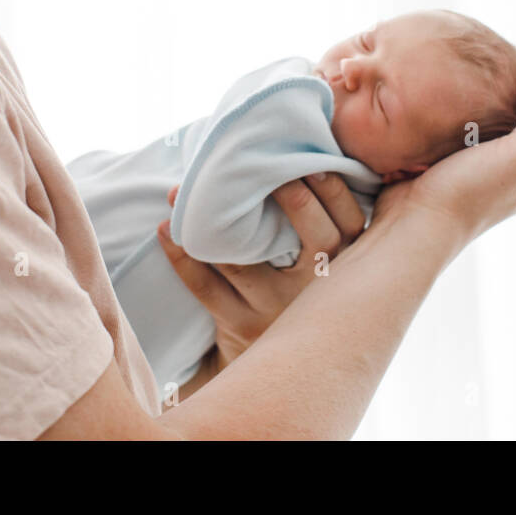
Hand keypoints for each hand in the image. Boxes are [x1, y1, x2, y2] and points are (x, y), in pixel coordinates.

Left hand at [155, 171, 366, 374]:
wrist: (277, 368)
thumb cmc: (297, 291)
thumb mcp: (326, 264)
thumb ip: (325, 217)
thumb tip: (309, 146)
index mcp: (346, 266)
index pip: (349, 221)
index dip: (332, 188)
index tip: (308, 159)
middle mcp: (318, 290)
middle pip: (315, 238)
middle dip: (290, 199)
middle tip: (256, 166)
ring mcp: (278, 311)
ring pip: (245, 260)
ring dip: (209, 222)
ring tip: (181, 192)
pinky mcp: (241, 328)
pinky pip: (207, 289)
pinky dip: (182, 258)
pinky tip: (165, 231)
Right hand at [374, 75, 515, 243]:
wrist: (410, 225)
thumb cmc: (467, 193)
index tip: (509, 70)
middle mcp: (511, 176)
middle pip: (515, 120)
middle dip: (502, 97)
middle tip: (483, 75)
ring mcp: (477, 173)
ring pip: (483, 124)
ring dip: (473, 106)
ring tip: (461, 85)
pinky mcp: (446, 168)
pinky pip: (454, 133)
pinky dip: (450, 118)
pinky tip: (440, 106)